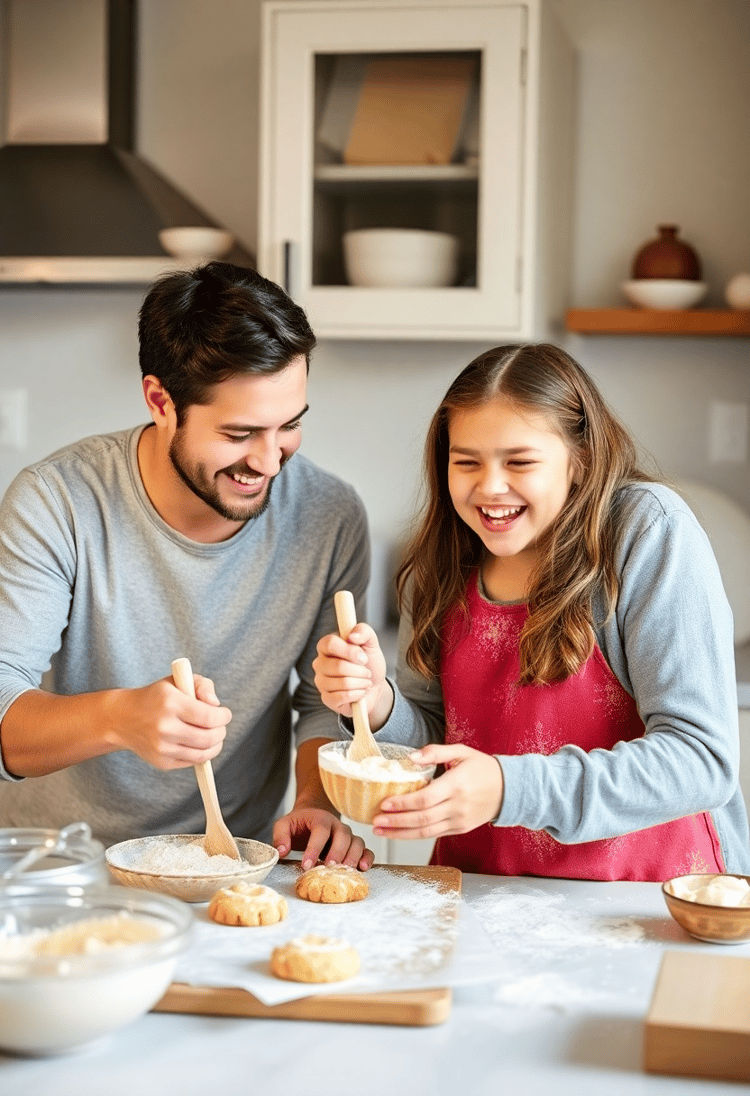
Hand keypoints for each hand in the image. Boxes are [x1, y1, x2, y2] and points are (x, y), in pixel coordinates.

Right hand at [106, 675, 231, 769]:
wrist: (123, 718)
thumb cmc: (156, 697)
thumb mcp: (177, 680)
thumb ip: (203, 685)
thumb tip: (216, 705)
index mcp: (171, 703)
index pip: (209, 717)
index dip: (224, 716)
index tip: (225, 713)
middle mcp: (165, 727)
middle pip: (208, 737)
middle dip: (221, 731)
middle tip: (220, 725)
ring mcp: (162, 747)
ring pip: (203, 753)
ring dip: (216, 745)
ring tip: (214, 735)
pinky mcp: (161, 762)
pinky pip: (192, 762)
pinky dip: (202, 754)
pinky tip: (199, 743)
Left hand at [273, 807, 374, 871]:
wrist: (313, 816)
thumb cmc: (299, 823)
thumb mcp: (284, 825)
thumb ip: (280, 836)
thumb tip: (281, 852)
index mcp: (320, 818)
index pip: (320, 831)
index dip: (314, 848)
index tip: (306, 865)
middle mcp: (338, 826)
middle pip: (343, 836)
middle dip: (337, 853)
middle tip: (329, 868)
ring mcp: (348, 835)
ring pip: (357, 842)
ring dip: (353, 857)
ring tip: (346, 871)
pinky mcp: (354, 845)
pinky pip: (366, 850)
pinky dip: (367, 858)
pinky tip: (363, 868)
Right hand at [312, 623, 391, 729]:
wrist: (375, 686)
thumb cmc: (369, 663)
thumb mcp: (371, 643)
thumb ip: (363, 631)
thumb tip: (352, 636)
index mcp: (326, 646)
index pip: (329, 643)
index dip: (349, 651)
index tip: (363, 657)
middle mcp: (320, 663)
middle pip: (338, 666)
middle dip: (360, 670)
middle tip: (367, 671)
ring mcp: (321, 682)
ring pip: (343, 682)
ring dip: (361, 682)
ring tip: (365, 681)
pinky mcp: (326, 699)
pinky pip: (342, 696)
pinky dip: (358, 694)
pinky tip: (360, 692)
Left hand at [371, 744, 503, 838]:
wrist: (510, 789)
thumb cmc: (483, 767)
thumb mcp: (461, 751)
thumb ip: (435, 751)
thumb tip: (411, 757)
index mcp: (456, 785)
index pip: (424, 799)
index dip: (403, 804)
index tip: (384, 803)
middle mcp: (457, 806)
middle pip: (421, 819)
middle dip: (396, 822)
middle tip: (375, 822)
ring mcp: (459, 821)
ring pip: (426, 832)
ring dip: (401, 834)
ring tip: (381, 831)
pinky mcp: (460, 829)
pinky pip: (434, 834)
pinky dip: (415, 835)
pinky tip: (400, 832)